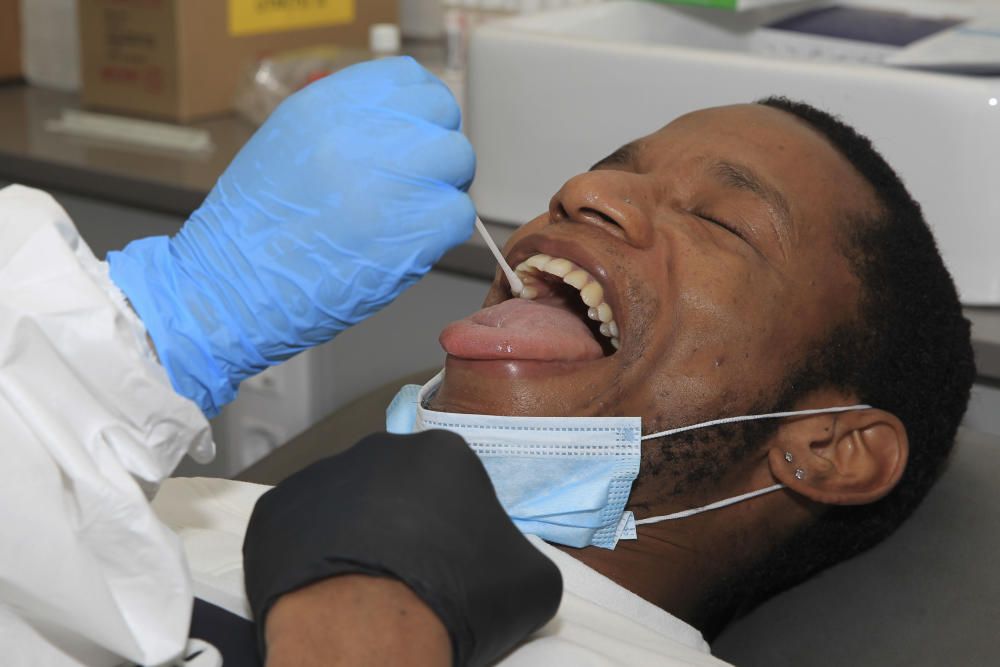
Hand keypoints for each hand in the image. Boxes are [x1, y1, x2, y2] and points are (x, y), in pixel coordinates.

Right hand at [107, 57, 475, 415]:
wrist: (231, 287)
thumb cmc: (251, 229)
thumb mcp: (286, 144)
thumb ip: (344, 126)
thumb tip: (396, 126)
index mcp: (329, 105)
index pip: (410, 79)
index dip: (421, 110)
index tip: (416, 135)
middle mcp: (365, 133)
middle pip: (442, 119)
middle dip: (435, 153)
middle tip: (416, 185)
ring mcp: (394, 180)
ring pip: (459, 164)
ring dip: (443, 191)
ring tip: (409, 218)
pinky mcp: (415, 230)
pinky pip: (460, 215)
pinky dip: (443, 234)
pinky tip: (408, 246)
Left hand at [243, 431, 562, 666]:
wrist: (369, 634)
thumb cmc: (458, 600)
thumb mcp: (531, 582)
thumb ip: (520, 553)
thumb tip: (503, 559)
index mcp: (444, 453)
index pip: (454, 481)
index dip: (457, 525)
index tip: (454, 562)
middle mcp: (380, 449)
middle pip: (396, 486)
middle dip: (403, 524)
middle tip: (409, 575)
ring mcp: (321, 475)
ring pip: (345, 504)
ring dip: (354, 535)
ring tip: (363, 586)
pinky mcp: (275, 509)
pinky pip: (297, 529)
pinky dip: (309, 554)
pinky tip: (325, 588)